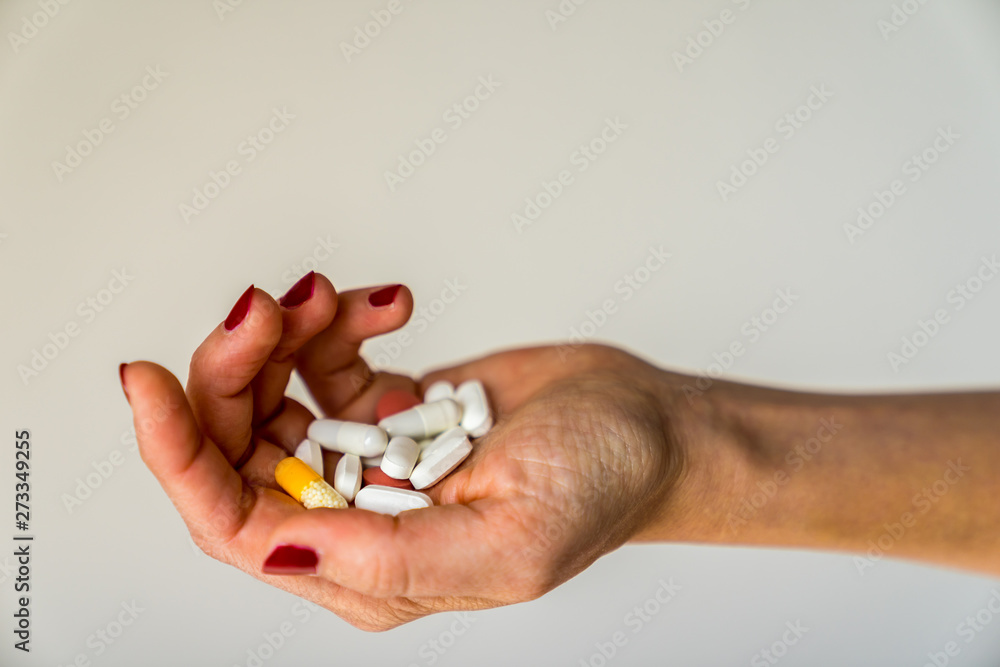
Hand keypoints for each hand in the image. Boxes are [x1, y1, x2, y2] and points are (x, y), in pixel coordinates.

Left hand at [121, 273, 685, 629]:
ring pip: (270, 396)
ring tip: (327, 296)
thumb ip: (391, 556)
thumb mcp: (509, 540)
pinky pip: (324, 359)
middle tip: (266, 308)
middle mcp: (353, 516)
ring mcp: (365, 457)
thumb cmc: (600, 486)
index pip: (233, 523)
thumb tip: (275, 546)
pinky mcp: (385, 406)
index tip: (147, 380)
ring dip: (283, 335)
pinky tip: (385, 304)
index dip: (176, 455)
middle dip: (236, 371)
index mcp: (369, 568)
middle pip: (238, 448)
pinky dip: (338, 320)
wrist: (647, 426)